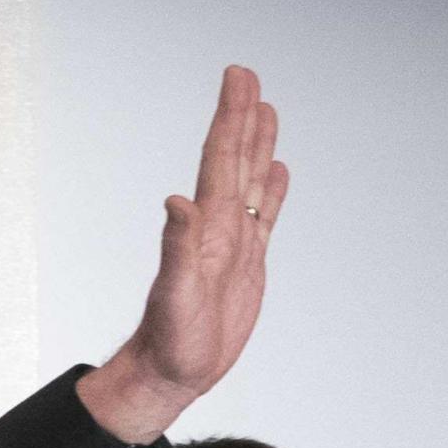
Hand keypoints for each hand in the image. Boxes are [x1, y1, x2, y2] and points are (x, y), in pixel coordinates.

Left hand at [78, 66, 290, 443]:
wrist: (172, 372)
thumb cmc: (169, 341)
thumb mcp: (175, 296)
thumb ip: (176, 248)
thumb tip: (177, 202)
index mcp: (207, 227)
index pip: (219, 159)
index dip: (229, 117)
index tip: (237, 79)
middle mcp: (219, 227)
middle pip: (235, 159)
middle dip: (243, 116)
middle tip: (247, 75)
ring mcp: (233, 243)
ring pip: (252, 181)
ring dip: (259, 144)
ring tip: (266, 109)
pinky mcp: (247, 264)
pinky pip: (265, 217)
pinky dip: (273, 191)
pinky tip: (278, 171)